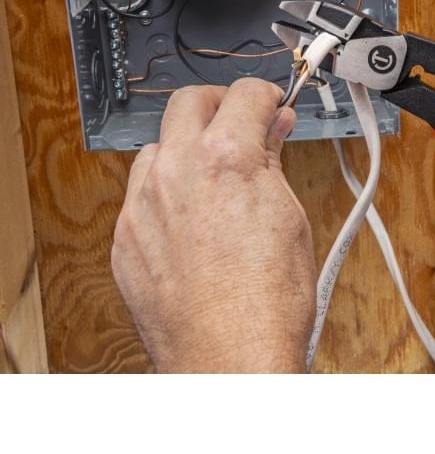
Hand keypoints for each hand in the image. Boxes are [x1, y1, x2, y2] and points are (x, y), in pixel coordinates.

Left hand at [111, 79, 314, 372]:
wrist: (232, 359)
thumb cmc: (269, 302)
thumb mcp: (289, 217)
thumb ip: (273, 162)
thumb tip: (275, 131)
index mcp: (227, 158)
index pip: (244, 94)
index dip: (266, 95)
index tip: (270, 105)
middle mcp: (177, 171)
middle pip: (189, 102)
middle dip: (219, 105)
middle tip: (240, 124)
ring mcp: (143, 204)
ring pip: (157, 147)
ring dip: (185, 148)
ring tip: (212, 175)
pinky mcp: (125, 237)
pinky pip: (139, 193)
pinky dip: (164, 190)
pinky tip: (188, 216)